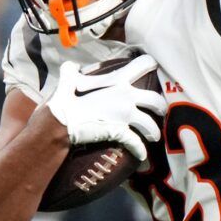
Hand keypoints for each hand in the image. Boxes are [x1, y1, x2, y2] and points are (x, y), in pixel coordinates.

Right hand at [43, 56, 166, 161]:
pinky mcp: (121, 133)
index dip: (150, 65)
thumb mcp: (67, 79)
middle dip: (161, 107)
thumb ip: (72, 71)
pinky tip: (142, 155)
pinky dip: (140, 151)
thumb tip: (71, 67)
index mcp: (116, 80)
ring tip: (153, 137)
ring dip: (154, 132)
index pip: (142, 65)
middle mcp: (126, 96)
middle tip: (159, 112)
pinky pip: (137, 143)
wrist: (60, 122)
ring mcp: (125, 115)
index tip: (154, 68)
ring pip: (151, 124)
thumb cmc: (63, 100)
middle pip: (155, 99)